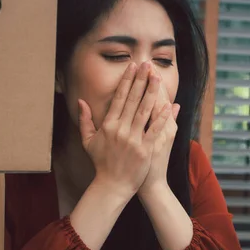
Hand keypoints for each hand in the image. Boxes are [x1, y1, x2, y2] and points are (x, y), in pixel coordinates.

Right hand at [78, 62, 172, 199]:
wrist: (112, 186)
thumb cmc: (101, 163)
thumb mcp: (88, 141)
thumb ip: (85, 121)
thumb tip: (80, 102)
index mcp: (108, 126)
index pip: (119, 98)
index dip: (126, 81)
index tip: (132, 67)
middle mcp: (120, 130)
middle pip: (133, 100)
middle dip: (140, 80)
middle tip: (147, 64)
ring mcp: (133, 140)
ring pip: (145, 111)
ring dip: (152, 93)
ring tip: (157, 77)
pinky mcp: (145, 150)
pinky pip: (155, 130)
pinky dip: (162, 118)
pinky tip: (169, 105)